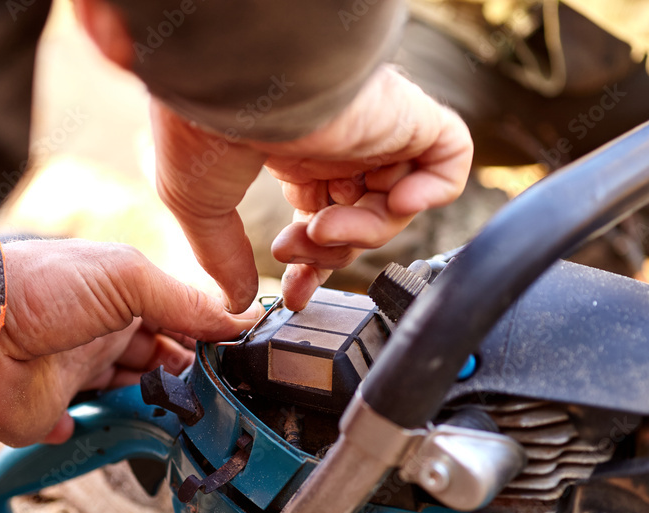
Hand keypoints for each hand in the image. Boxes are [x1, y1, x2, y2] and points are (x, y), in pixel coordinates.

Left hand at [0, 240, 261, 446]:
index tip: (239, 357)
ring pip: (133, 395)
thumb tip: (241, 320)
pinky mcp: (54, 411)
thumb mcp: (128, 278)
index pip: (177, 319)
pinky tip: (132, 433)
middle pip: (159, 360)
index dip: (206, 336)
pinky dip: (106, 431)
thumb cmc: (45, 287)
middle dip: (190, 375)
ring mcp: (78, 373)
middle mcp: (102, 335)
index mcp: (121, 297)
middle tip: (221, 394)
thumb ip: (186, 301)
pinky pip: (87, 426)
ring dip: (160, 405)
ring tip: (192, 417)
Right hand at [153, 65, 472, 311]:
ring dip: (361, 236)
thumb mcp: (199, 203)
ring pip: (394, 206)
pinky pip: (449, 159)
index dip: (312, 263)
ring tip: (322, 229)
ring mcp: (375, 130)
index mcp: (293, 153)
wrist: (233, 77)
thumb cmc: (205, 123)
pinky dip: (433, 191)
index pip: (321, 218)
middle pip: (357, 222)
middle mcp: (338, 142)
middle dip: (327, 256)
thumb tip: (236, 298)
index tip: (293, 294)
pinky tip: (396, 201)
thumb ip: (221, 254)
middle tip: (294, 252)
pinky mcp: (409, 116)